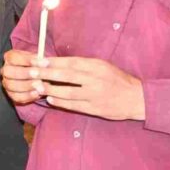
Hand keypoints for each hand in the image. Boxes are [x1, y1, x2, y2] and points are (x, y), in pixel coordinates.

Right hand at [1, 50, 46, 104]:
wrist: (39, 77)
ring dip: (27, 85)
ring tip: (40, 85)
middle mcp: (5, 70)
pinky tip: (38, 93)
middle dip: (25, 73)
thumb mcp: (39, 59)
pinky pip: (16, 97)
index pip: (13, 57)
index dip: (27, 60)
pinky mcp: (11, 95)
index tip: (42, 62)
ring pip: (11, 85)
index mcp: (9, 57)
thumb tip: (45, 62)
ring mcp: (6, 83)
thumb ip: (40, 60)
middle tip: (38, 74)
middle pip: (8, 71)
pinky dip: (27, 96)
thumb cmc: (38, 65)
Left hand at [30, 56, 145, 120]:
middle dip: (47, 74)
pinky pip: (74, 105)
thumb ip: (84, 65)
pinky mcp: (95, 108)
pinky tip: (50, 99)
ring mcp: (94, 95)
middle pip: (66, 76)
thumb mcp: (103, 66)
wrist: (137, 98)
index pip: (71, 62)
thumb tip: (60, 63)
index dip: (53, 62)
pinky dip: (61, 102)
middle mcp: (95, 79)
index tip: (38, 60)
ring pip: (68, 92)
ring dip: (50, 89)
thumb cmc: (117, 79)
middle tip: (32, 72)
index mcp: (96, 66)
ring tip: (37, 87)